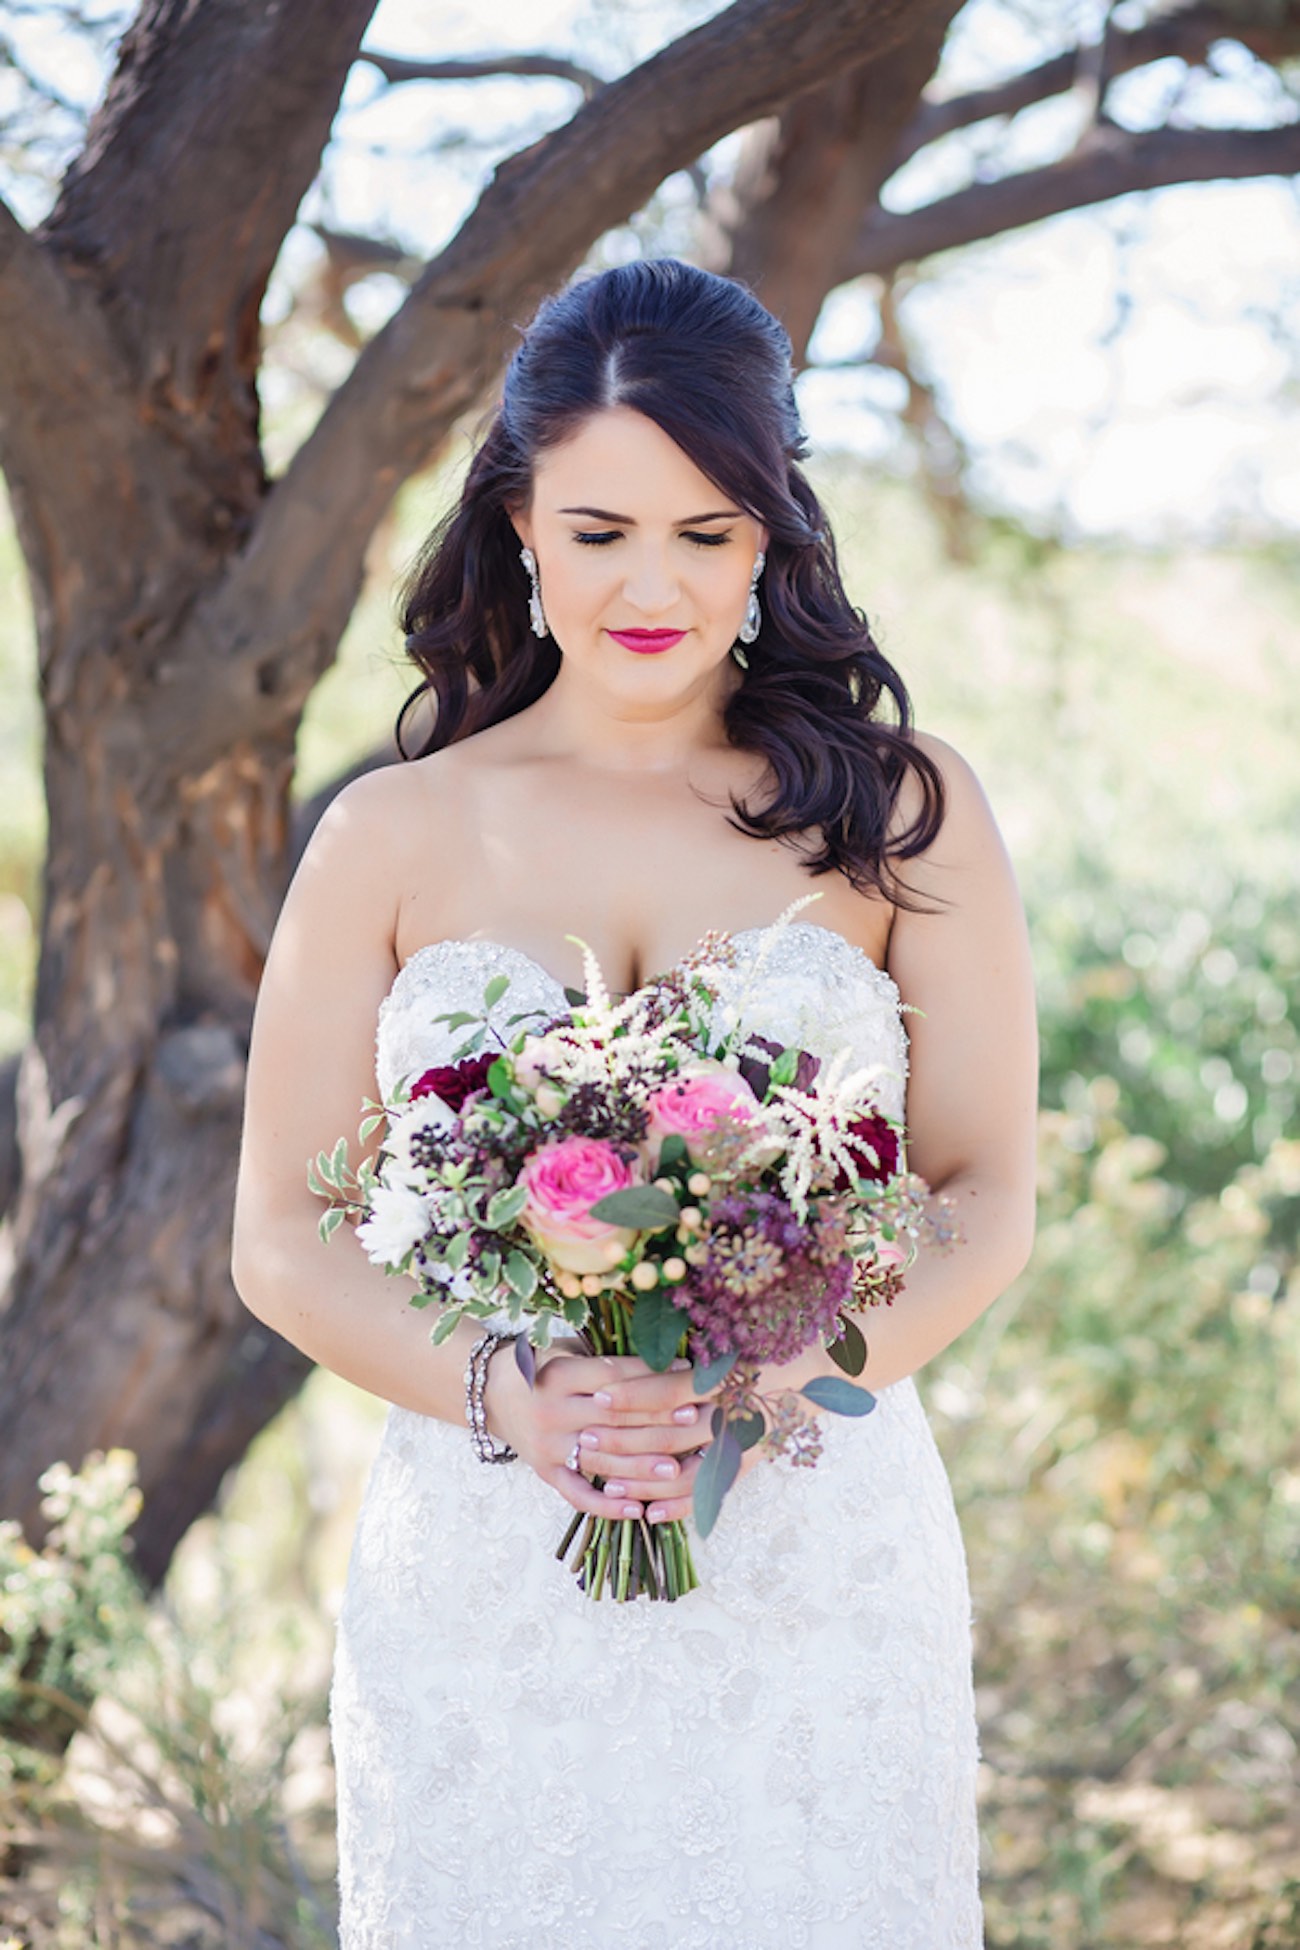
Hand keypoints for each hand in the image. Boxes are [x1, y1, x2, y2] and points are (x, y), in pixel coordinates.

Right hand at [484, 1343, 710, 1522]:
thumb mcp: (567, 1350)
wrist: (490, 1394)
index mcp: (558, 1375)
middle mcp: (551, 1412)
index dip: (651, 1374)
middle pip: (613, 1419)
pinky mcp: (544, 1473)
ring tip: (676, 1467)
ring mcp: (547, 1446)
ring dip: (640, 1465)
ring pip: (601, 1459)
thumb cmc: (542, 1366)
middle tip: (694, 1418)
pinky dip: (608, 1506)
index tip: (686, 1371)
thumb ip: (605, 1358)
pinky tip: (639, 1509)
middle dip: (657, 1419)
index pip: (613, 1376)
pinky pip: (578, 1494)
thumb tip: (665, 1361)